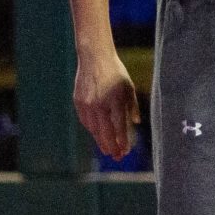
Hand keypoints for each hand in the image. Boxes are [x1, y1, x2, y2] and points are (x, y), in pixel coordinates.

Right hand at [72, 47, 139, 162]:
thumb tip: (136, 123)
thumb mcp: (129, 87)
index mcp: (115, 100)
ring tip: (108, 150)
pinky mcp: (78, 101)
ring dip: (100, 140)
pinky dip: (91, 130)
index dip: (122, 140)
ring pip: (93, 128)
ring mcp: (87, 103)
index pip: (119, 126)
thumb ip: (132, 106)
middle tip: (117, 157)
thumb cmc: (116, 72)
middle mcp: (100, 104)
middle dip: (111, 146)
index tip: (125, 151)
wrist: (94, 58)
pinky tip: (97, 135)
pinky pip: (85, 120)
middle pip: (105, 131)